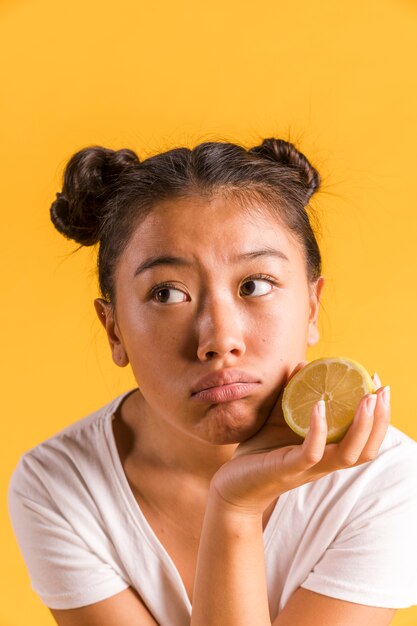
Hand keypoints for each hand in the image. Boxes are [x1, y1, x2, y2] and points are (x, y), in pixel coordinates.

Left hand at [211, 363, 389, 515]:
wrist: (233, 483)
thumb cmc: (260, 452)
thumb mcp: (279, 419)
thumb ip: (291, 394)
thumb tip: (301, 363)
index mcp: (327, 451)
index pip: (365, 438)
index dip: (379, 415)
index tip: (380, 385)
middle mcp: (325, 462)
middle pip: (367, 448)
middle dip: (380, 419)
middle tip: (382, 389)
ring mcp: (309, 468)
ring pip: (348, 453)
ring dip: (361, 426)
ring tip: (367, 398)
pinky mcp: (289, 468)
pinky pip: (312, 451)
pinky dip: (318, 428)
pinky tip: (319, 406)